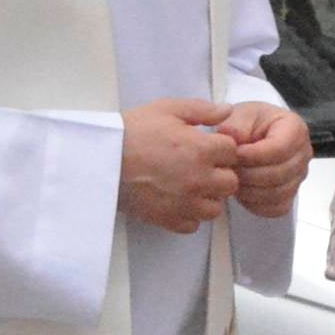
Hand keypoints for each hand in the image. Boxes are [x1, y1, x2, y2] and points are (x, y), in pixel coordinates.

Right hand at [117, 101, 239, 233]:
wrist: (101, 159)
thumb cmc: (130, 133)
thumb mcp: (167, 109)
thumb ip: (202, 110)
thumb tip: (226, 110)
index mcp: (201, 149)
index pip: (232, 152)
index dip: (220, 147)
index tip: (207, 146)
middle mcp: (198, 179)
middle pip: (230, 182)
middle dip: (219, 173)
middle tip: (200, 166)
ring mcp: (184, 203)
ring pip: (215, 208)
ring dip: (207, 197)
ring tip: (189, 185)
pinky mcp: (168, 219)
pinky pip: (193, 225)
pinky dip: (188, 215)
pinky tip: (177, 200)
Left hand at [213, 98, 312, 214]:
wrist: (251, 137)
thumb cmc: (248, 123)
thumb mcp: (240, 115)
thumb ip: (235, 124)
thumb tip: (232, 137)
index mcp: (295, 129)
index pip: (280, 149)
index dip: (254, 155)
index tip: (235, 154)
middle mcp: (303, 154)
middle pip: (280, 174)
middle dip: (249, 174)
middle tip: (229, 169)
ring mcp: (299, 176)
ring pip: (278, 193)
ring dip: (250, 190)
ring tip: (232, 179)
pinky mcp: (290, 195)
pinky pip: (276, 208)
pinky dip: (255, 204)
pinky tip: (242, 192)